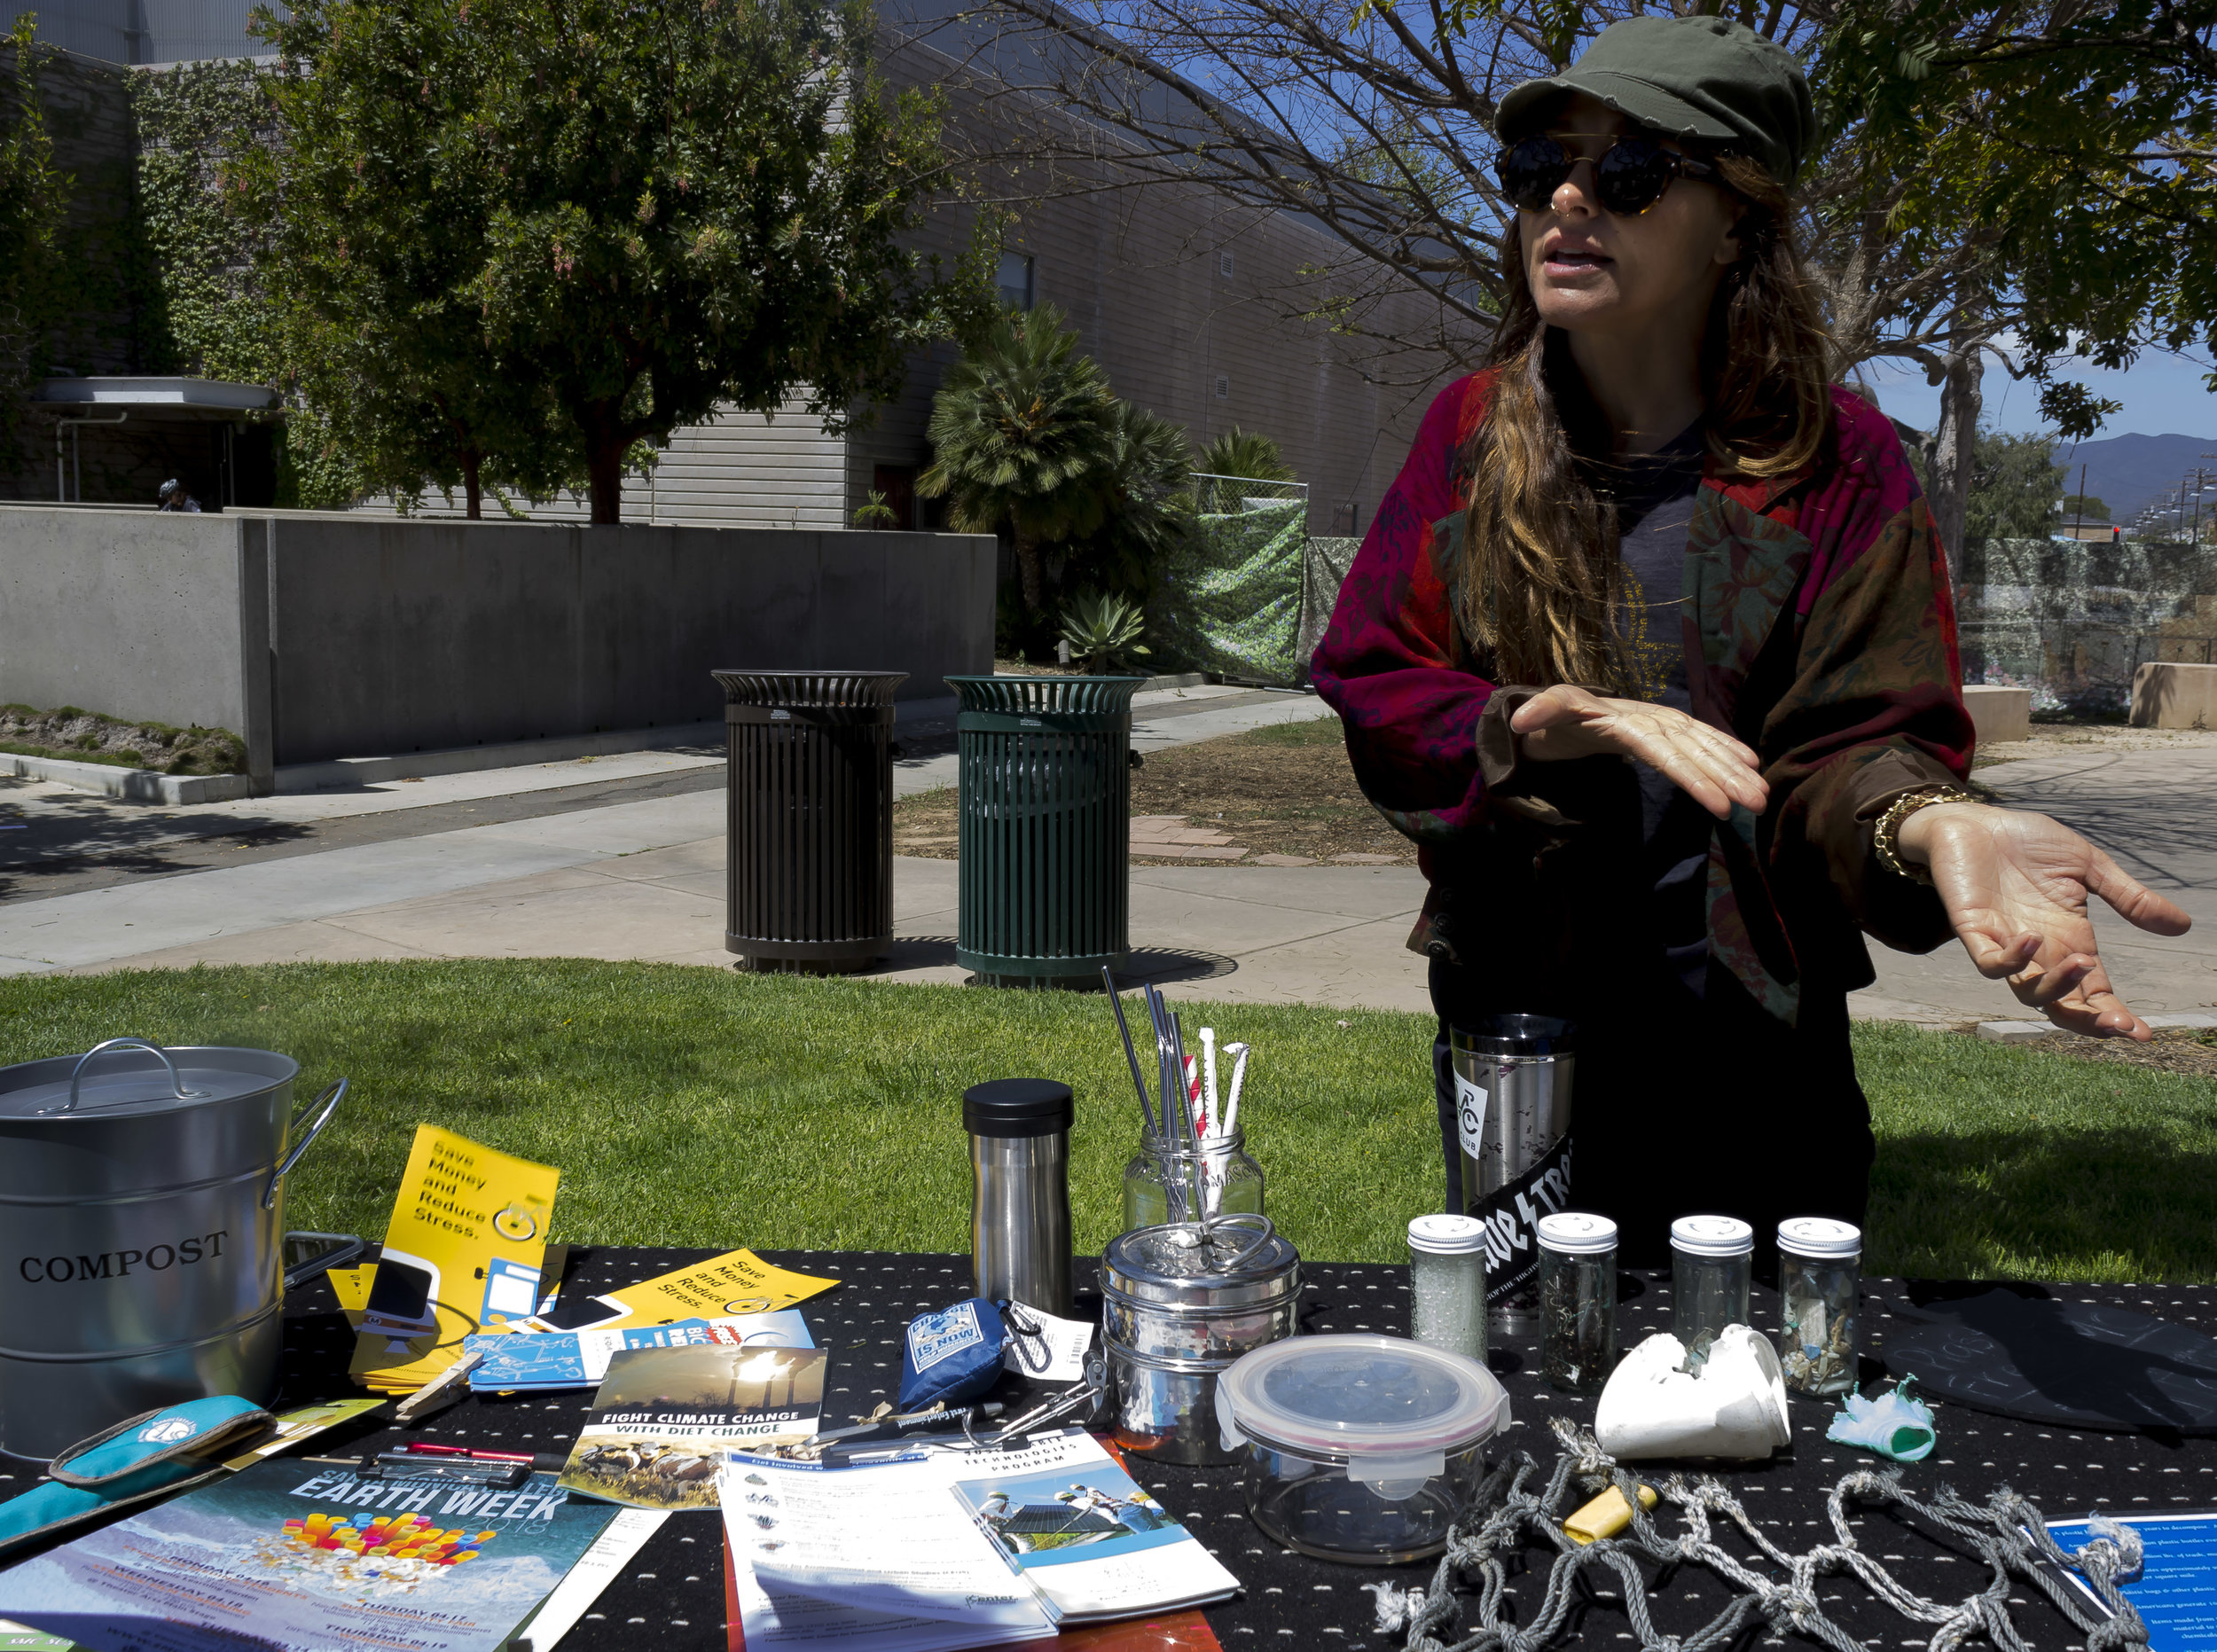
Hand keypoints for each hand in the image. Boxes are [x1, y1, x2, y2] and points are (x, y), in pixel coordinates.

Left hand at [1508, 683, 1768, 820]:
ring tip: (1762, 795)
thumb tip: (1520, 721)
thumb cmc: (1561, 719)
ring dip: (1736, 769)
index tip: (1719, 805)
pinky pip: (1704, 738)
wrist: (1570, 710)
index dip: (1693, 779)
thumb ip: (1539, 712)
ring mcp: (1666, 723)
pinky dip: (1728, 749)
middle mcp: (1654, 720)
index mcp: (1629, 723)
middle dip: (1728, 778)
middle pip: (1694, 752)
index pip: (1666, 754)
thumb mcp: (1547, 713)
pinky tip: (1752, 765)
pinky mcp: (1671, 729)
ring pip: (1705, 746)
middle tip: (1758, 804)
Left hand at [1896, 801, 2192, 1038]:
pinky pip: (1988, 963)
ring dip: (2057, 988)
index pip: (2093, 991)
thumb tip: (2182, 926)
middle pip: (2062, 1005)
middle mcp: (2039, 951)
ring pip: (2027, 992)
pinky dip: (2010, 961)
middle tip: (2119, 1023)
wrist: (1972, 820)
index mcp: (2069, 940)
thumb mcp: (2089, 866)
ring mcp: (2004, 943)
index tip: (2142, 1033)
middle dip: (2089, 1020)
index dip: (2113, 1014)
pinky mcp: (1972, 929)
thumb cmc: (2027, 843)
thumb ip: (2129, 897)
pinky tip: (2032, 940)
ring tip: (2085, 963)